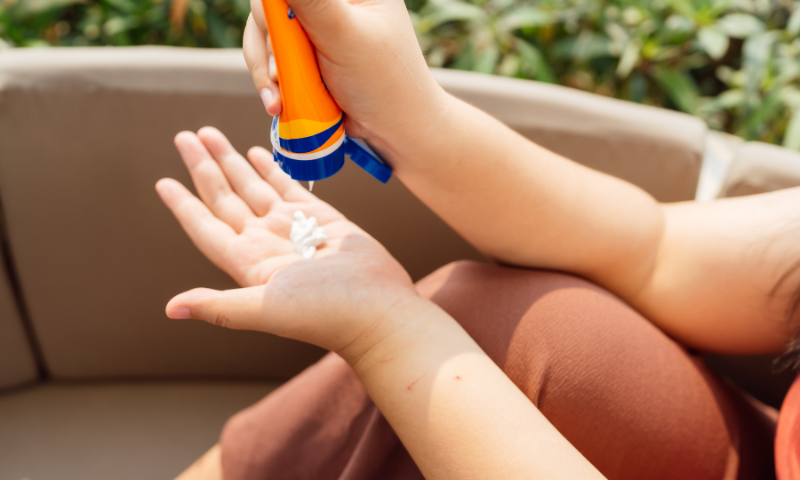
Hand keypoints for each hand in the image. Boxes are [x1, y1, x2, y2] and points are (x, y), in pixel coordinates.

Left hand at [156, 127, 421, 356]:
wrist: (378, 310)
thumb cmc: (325, 314)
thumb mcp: (266, 308)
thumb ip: (219, 305)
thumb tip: (170, 309)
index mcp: (247, 263)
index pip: (205, 226)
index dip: (183, 205)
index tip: (163, 182)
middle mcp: (265, 242)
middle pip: (225, 198)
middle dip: (204, 167)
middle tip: (184, 136)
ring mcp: (292, 228)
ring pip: (253, 186)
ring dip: (231, 161)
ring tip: (210, 135)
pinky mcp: (321, 218)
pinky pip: (288, 187)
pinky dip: (270, 170)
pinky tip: (256, 153)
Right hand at [244, 0, 449, 161]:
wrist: (397, 132)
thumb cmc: (384, 83)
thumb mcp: (343, 34)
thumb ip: (310, 0)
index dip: (277, 6)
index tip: (278, 35)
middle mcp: (336, 3)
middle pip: (273, 6)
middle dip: (269, 44)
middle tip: (276, 75)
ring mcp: (319, 29)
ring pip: (268, 33)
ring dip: (266, 67)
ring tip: (277, 99)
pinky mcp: (308, 56)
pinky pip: (275, 57)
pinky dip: (273, 79)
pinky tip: (280, 101)